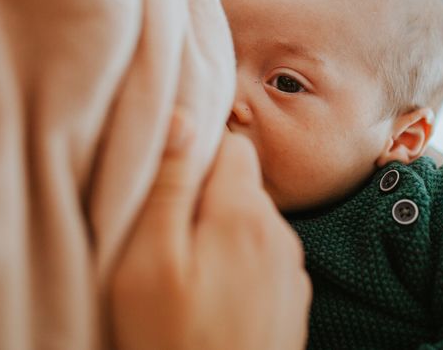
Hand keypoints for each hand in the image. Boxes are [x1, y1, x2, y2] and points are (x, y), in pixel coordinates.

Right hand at [111, 111, 310, 349]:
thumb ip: (169, 185)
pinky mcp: (294, 303)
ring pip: (253, 223)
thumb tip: (184, 115)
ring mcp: (293, 272)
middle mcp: (281, 235)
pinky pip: (264, 260)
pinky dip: (239, 266)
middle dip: (205, 196)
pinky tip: (211, 301)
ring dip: (222, 233)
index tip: (166, 183)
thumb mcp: (148, 261)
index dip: (197, 154)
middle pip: (243, 185)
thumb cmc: (170, 341)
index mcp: (245, 215)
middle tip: (165, 238)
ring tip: (186, 276)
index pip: (233, 145)